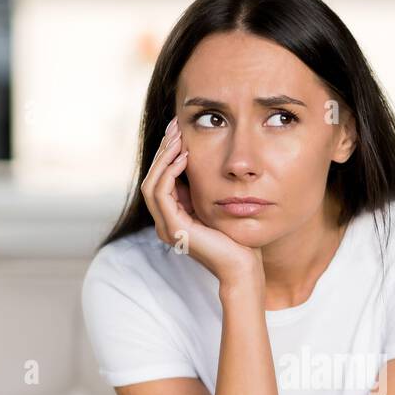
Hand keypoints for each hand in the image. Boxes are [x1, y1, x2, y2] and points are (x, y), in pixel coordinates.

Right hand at [142, 115, 262, 285]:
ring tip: (178, 137)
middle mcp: (165, 222)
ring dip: (163, 158)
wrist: (243, 268)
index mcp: (173, 217)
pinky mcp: (174, 228)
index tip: (179, 130)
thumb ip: (205, 189)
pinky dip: (169, 172)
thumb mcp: (218, 206)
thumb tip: (201, 160)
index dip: (167, 153)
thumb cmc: (237, 240)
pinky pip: (161, 194)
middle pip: (152, 178)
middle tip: (175, 126)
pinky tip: (184, 157)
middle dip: (163, 150)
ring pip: (151, 184)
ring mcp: (167, 227)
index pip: (160, 179)